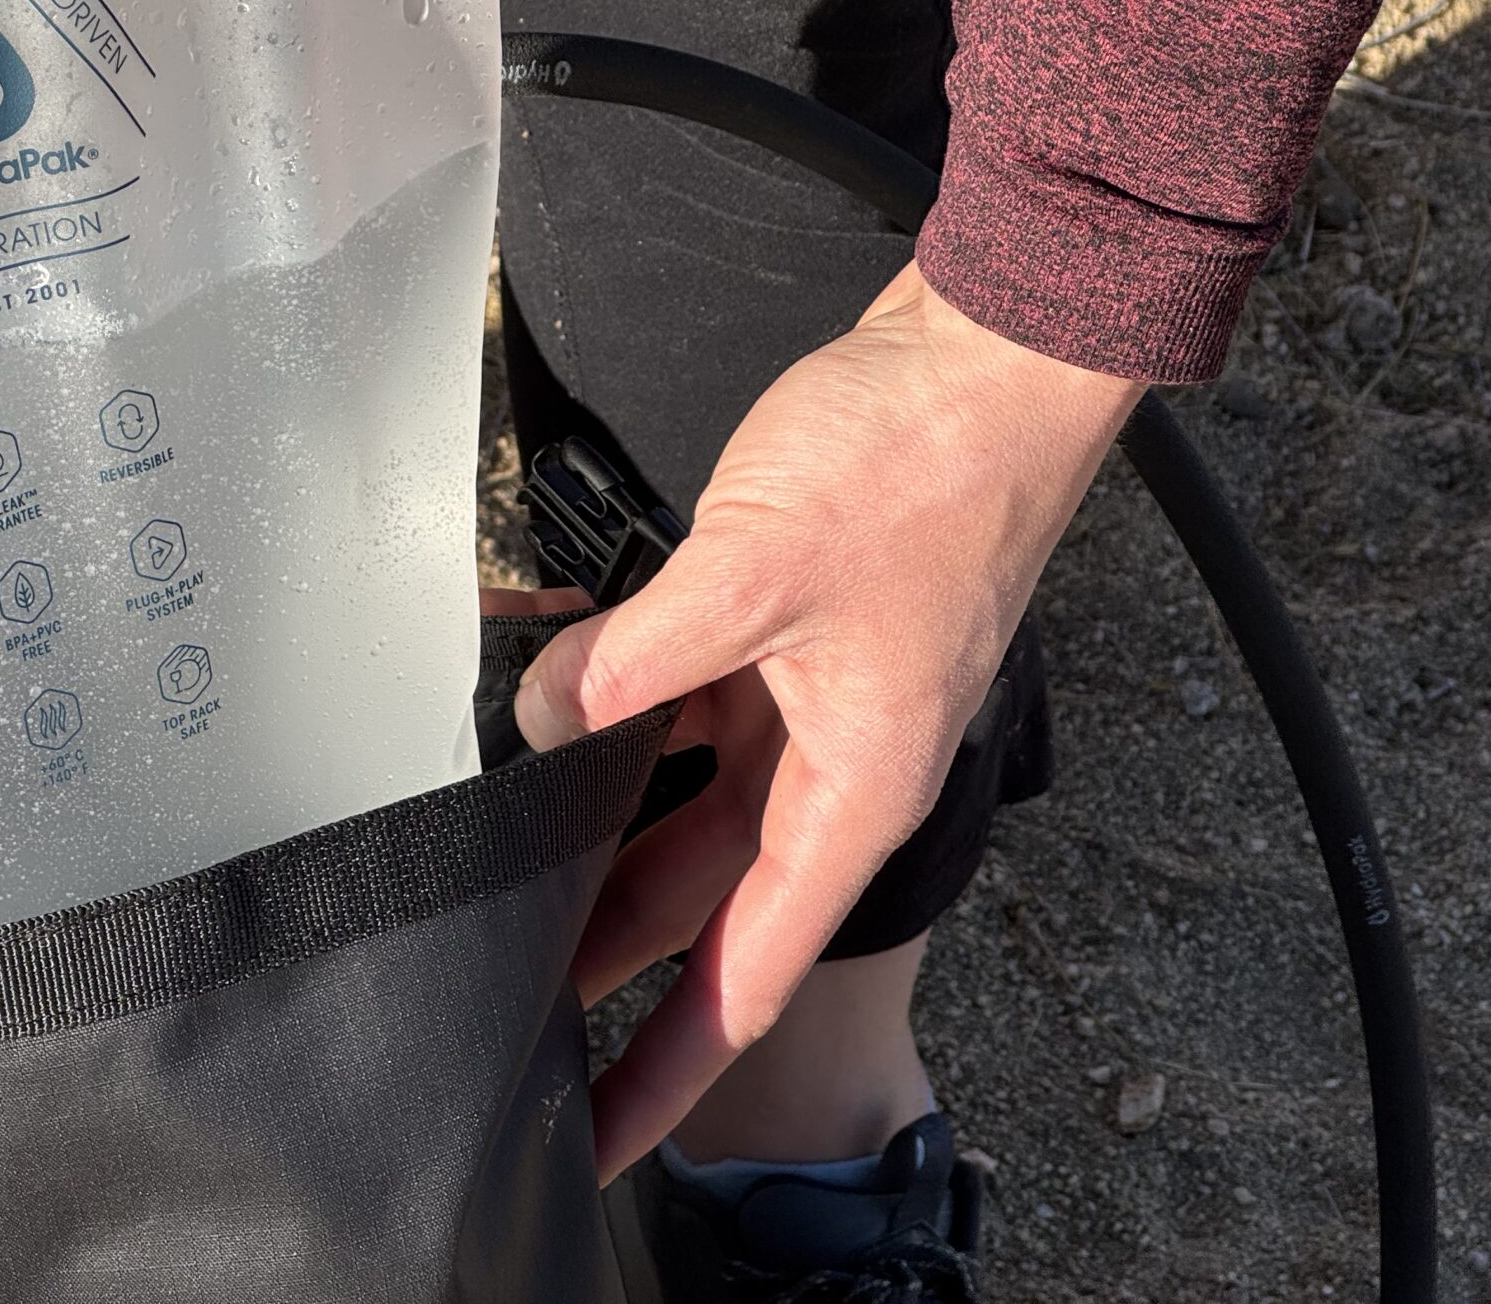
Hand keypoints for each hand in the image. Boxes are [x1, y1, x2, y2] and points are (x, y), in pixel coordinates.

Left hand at [516, 261, 1144, 1179]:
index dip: (666, 1062)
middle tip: (503, 994)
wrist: (988, 352)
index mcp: (853, 789)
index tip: (597, 1137)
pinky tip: (541, 696)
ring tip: (502, 863)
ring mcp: (814, 690)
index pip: (742, 966)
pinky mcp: (791, 622)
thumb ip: (629, 666)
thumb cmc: (921, 466)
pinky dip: (620, 699)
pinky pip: (689, 690)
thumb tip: (537, 722)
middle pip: (701, 889)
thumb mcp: (750, 574)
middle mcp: (836, 758)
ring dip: (599, 816)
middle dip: (604, 944)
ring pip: (686, 790)